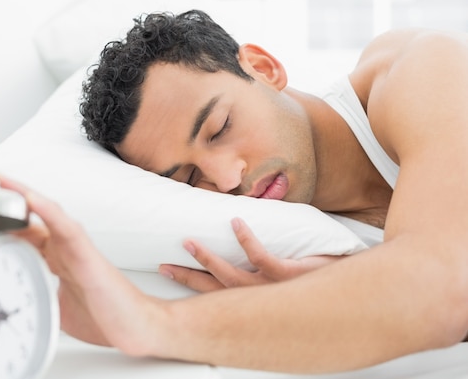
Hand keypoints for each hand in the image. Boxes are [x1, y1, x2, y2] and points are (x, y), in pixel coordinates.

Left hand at [0, 173, 162, 355]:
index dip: (0, 222)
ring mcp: (76, 249)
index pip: (25, 232)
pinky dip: (48, 211)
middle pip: (32, 216)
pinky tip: (30, 198)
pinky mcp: (88, 255)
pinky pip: (66, 228)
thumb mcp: (55, 308)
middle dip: (5, 202)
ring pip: (48, 213)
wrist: (136, 328)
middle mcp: (65, 249)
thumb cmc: (105, 316)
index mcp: (57, 259)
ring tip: (1, 180)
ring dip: (23, 195)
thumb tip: (12, 303)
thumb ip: (37, 297)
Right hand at [159, 217, 344, 291]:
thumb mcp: (287, 280)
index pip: (216, 298)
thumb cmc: (319, 280)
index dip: (191, 289)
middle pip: (215, 292)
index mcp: (257, 300)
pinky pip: (261, 259)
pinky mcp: (289, 275)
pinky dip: (247, 240)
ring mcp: (273, 289)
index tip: (170, 275)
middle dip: (187, 280)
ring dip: (208, 259)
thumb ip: (265, 271)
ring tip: (189, 242)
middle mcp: (260, 300)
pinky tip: (236, 222)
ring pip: (232, 278)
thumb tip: (244, 248)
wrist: (357, 288)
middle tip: (164, 266)